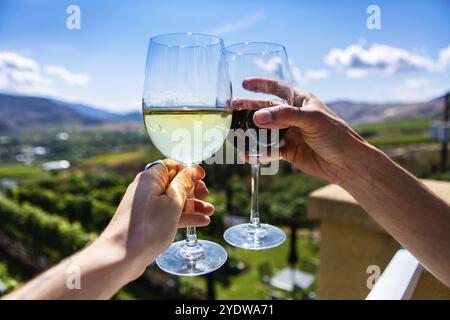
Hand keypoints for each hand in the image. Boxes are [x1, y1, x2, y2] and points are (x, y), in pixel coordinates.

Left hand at [98, 159, 213, 280]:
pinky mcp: (147, 222)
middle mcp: (146, 189)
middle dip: (193, 189)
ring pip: (173, 201)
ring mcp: (146, 207)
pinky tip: (201, 222)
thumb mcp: (172, 203)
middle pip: (174, 183)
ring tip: (210, 211)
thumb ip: (183, 184)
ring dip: (193, 205)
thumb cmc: (148, 227)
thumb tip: (190, 171)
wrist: (122, 256)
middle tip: (206, 194)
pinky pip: (168, 214)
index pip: (171, 165)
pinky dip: (184, 216)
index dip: (188, 169)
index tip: (202, 175)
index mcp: (150, 179)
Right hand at [234, 77, 368, 183]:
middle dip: (248, 109)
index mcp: (300, 101)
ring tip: (235, 135)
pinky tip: (248, 155)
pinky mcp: (288, 150)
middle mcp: (292, 115)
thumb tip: (256, 117)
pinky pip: (269, 149)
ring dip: (250, 133)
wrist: (346, 163)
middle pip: (265, 109)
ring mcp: (289, 133)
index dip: (260, 84)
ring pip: (264, 131)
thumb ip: (283, 116)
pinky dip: (259, 152)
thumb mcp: (311, 120)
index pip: (277, 88)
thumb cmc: (335, 135)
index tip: (244, 83)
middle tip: (231, 108)